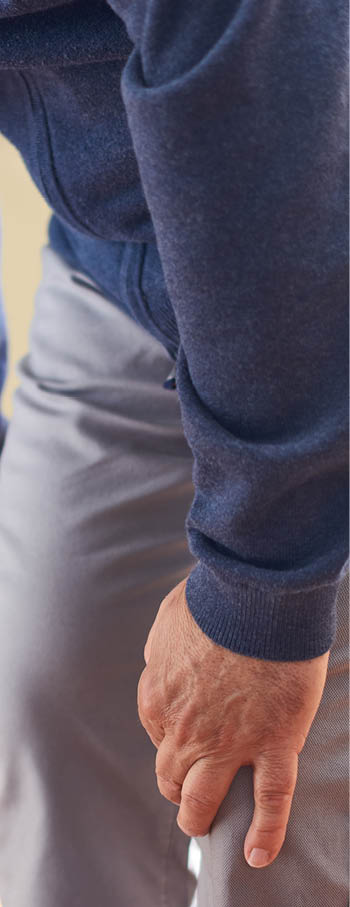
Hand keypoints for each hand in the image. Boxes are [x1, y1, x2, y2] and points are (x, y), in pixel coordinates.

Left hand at [137, 576, 329, 867]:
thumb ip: (160, 649)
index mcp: (159, 699)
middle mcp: (185, 732)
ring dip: (200, 816)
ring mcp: (229, 744)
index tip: (183, 737)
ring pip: (205, 798)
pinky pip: (270, 801)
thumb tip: (158, 661)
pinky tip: (257, 855)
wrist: (255, 598)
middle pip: (173, 774)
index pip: (158, 735)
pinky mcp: (272, 745)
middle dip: (177, 785)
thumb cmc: (212, 601)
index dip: (170, 739)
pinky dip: (265, 834)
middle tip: (187, 790)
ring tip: (204, 826)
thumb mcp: (167, 622)